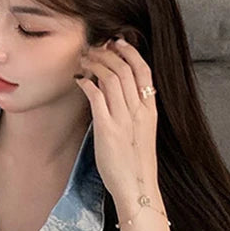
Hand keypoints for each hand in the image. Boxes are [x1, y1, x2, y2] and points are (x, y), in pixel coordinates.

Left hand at [75, 36, 158, 203]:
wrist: (137, 187)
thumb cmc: (136, 164)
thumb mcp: (143, 133)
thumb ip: (135, 113)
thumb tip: (119, 96)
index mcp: (150, 110)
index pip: (144, 70)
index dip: (130, 52)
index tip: (117, 43)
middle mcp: (138, 110)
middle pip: (124, 68)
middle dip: (107, 52)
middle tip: (94, 48)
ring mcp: (123, 118)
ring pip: (110, 77)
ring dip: (95, 64)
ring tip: (84, 60)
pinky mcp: (107, 128)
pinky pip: (96, 96)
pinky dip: (87, 83)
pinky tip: (80, 80)